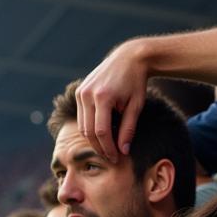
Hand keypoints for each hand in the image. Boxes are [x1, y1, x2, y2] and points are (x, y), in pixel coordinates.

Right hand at [77, 40, 150, 161]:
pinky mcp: (80, 92)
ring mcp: (81, 92)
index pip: (101, 132)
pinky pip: (82, 117)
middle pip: (89, 131)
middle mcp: (88, 94)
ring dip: (94, 140)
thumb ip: (128, 129)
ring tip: (108, 147)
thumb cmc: (136, 82)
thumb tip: (123, 151)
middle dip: (100, 147)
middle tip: (111, 157)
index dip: (108, 148)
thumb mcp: (136, 106)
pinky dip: (90, 128)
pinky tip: (103, 134)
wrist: (129, 58)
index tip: (116, 158)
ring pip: (83, 126)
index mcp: (103, 97)